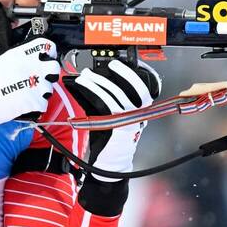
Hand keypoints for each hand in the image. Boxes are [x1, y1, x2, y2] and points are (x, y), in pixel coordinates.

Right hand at [0, 38, 59, 128]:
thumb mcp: (4, 59)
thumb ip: (21, 57)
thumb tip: (33, 58)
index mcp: (22, 54)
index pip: (47, 46)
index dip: (49, 53)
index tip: (47, 57)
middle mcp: (31, 67)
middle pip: (54, 67)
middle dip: (50, 73)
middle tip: (42, 77)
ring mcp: (35, 85)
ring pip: (50, 87)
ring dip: (42, 91)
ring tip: (29, 93)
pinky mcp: (34, 101)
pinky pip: (43, 104)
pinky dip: (37, 106)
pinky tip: (26, 103)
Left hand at [66, 60, 160, 180]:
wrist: (112, 162)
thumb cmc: (113, 139)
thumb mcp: (118, 117)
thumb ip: (114, 101)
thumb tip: (99, 80)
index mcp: (143, 111)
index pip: (143, 88)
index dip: (131, 74)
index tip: (118, 64)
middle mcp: (139, 115)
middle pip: (128, 88)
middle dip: (111, 74)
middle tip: (98, 68)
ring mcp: (129, 120)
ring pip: (114, 94)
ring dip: (97, 82)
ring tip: (85, 76)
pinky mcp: (117, 125)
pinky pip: (104, 103)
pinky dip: (92, 92)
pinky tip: (83, 86)